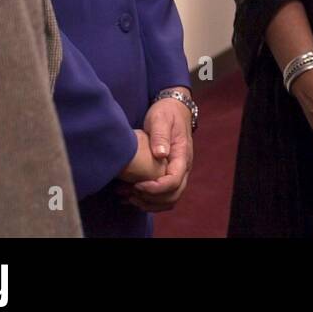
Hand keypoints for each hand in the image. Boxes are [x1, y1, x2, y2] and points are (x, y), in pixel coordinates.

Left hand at [118, 91, 194, 211]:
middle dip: (152, 199)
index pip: (174, 181)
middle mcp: (184, 167)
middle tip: (130, 193)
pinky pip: (164, 195)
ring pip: (170, 199)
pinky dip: (149, 201)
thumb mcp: (161, 119)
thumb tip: (161, 154)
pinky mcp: (170, 173)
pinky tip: (131, 196)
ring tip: (128, 197)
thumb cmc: (166, 113)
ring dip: (150, 203)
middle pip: (174, 195)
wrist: (174, 108)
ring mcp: (178, 172)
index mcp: (182, 155)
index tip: (137, 185)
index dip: (156, 188)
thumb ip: (161, 136)